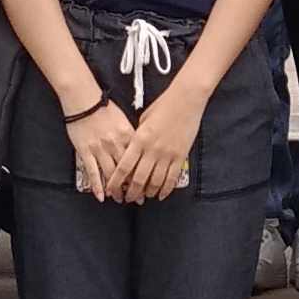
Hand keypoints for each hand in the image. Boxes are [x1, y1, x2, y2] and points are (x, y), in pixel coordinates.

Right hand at [61, 88, 138, 199]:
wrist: (83, 99)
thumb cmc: (103, 106)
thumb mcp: (124, 118)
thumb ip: (133, 134)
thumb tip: (142, 146)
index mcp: (129, 135)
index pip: (140, 160)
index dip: (144, 174)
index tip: (148, 184)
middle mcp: (116, 144)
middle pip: (128, 171)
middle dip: (133, 187)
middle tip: (137, 197)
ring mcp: (100, 149)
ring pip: (111, 175)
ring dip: (116, 190)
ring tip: (119, 198)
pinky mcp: (86, 151)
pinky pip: (93, 172)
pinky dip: (97, 186)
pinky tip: (101, 196)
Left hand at [116, 87, 205, 204]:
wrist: (186, 99)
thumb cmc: (164, 105)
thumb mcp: (143, 119)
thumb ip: (136, 136)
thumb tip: (132, 148)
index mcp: (140, 139)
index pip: (124, 167)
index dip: (116, 182)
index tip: (111, 190)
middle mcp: (152, 150)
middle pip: (138, 179)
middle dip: (131, 192)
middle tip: (127, 198)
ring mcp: (167, 154)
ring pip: (155, 182)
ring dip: (148, 192)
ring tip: (144, 197)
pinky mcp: (180, 156)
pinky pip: (172, 178)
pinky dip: (166, 189)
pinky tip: (161, 194)